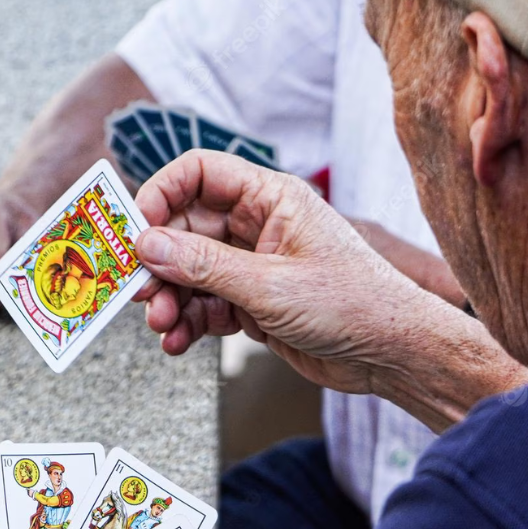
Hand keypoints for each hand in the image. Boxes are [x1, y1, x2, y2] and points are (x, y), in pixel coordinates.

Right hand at [132, 151, 527, 428]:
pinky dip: (189, 322)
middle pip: (186, 227)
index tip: (136, 229)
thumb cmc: (353, 304)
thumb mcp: (270, 285)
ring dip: (170, 297)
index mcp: (271, 198)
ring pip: (192, 271)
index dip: (162, 194)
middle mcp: (260, 226)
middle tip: (139, 291)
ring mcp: (256, 266)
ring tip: (160, 324)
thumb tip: (148, 244)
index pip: (200, 173)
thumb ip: (205, 265)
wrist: (391, 355)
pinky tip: (177, 341)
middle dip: (159, 261)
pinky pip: (207, 304)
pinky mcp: (255, 303)